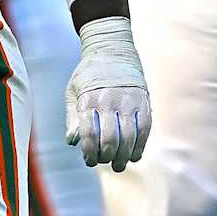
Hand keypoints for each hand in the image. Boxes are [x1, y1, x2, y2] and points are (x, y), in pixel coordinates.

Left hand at [65, 16, 152, 170]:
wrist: (113, 50)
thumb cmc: (89, 74)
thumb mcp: (73, 91)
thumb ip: (73, 117)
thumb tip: (72, 141)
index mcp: (89, 99)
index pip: (89, 133)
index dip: (89, 151)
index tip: (89, 160)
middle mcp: (109, 101)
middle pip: (110, 138)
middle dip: (106, 156)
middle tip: (104, 162)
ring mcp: (128, 101)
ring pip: (129, 136)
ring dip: (124, 156)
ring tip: (119, 165)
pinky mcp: (143, 101)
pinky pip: (144, 129)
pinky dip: (140, 145)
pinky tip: (134, 155)